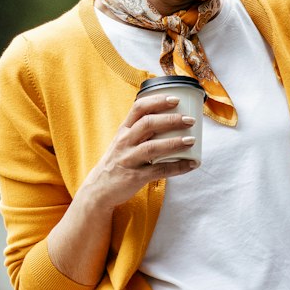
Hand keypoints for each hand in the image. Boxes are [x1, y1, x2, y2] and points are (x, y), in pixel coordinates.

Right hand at [78, 93, 200, 210]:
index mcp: (124, 130)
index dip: (157, 101)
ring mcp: (129, 159)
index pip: (139, 108)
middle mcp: (124, 142)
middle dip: (170, 120)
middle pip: (147, 124)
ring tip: (191, 141)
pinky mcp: (134, 177)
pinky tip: (190, 164)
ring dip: (174, 142)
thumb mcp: (123, 142)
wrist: (99, 189)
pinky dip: (177, 167)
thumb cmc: (116, 163)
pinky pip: (159, 171)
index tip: (175, 99)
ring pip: (152, 147)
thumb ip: (141, 132)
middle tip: (189, 120)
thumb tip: (170, 122)